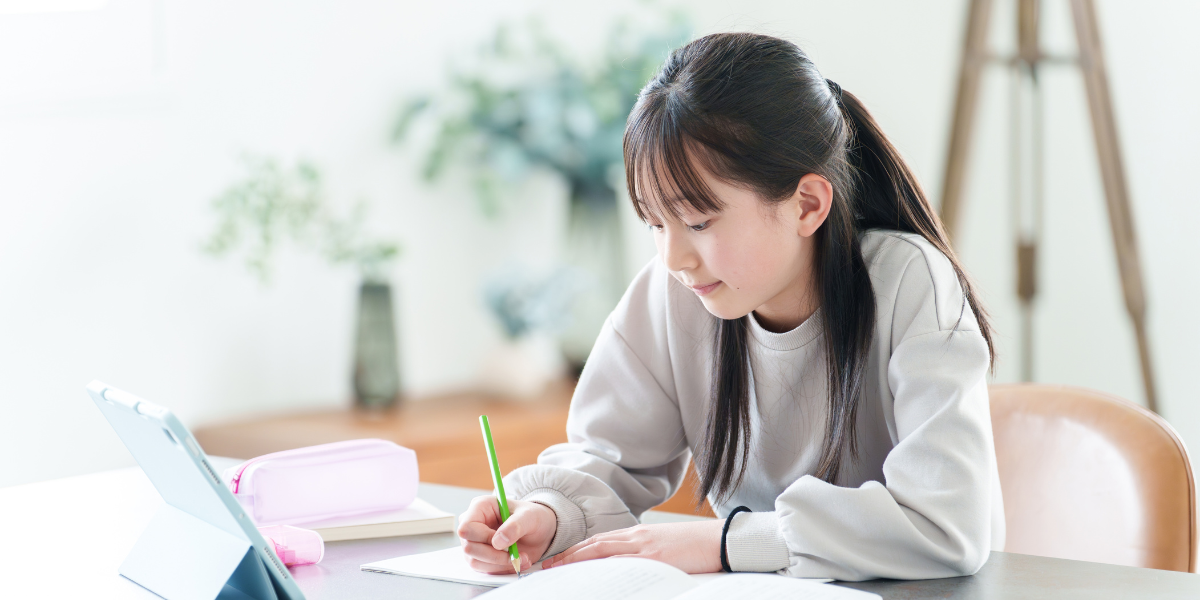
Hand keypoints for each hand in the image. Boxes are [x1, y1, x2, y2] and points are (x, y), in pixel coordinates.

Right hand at [457, 495, 556, 573]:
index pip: (467, 527)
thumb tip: (498, 542)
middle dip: (495, 555)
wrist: (539, 531)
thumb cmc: (532, 517)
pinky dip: (502, 569)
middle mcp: (473, 524)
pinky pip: (484, 569)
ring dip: (500, 564)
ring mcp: (475, 541)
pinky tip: (516, 561)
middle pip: (469, 547)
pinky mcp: (480, 556)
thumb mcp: (529, 517)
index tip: (504, 543)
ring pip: (475, 561)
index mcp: (480, 507)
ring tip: (521, 558)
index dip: (484, 538)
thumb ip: (515, 526)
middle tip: (516, 554)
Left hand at [542, 520, 723, 573]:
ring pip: (602, 551)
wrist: (719, 539)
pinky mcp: (655, 556)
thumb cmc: (695, 546)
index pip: (600, 541)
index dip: (577, 550)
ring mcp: (644, 546)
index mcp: (638, 534)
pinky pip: (622, 562)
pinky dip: (604, 567)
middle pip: (594, 544)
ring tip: (559, 569)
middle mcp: (636, 537)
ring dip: (578, 560)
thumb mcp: (664, 546)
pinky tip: (591, 574)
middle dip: (569, 555)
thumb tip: (625, 568)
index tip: (559, 559)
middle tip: (548, 565)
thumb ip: (643, 554)